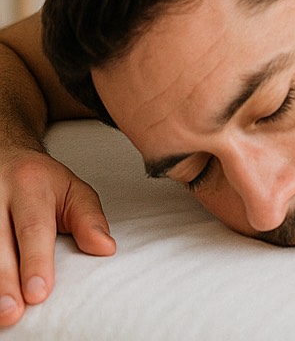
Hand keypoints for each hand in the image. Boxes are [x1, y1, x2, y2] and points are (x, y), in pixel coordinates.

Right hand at [0, 148, 114, 324]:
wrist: (8, 160)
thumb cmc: (43, 183)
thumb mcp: (73, 190)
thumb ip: (88, 219)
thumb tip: (106, 248)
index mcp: (30, 186)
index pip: (33, 227)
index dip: (35, 261)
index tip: (39, 292)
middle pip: (0, 243)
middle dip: (6, 281)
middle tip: (14, 311)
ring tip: (4, 313)